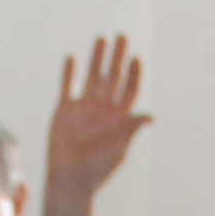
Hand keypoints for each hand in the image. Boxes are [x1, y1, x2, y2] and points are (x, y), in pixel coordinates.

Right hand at [47, 34, 151, 199]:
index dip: (133, 74)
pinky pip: (67, 87)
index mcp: (118, 117)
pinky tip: (72, 58)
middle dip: (117, 58)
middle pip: (112, 77)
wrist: (70, 179)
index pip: (129, 89)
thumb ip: (131, 129)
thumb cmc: (97, 168)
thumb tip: (150, 117)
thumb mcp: (118, 148)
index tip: (136, 58)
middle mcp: (102, 110)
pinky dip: (69, 73)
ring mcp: (83, 109)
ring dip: (96, 58)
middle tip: (122, 37)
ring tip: (101, 38)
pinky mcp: (64, 111)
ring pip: (91, 77)